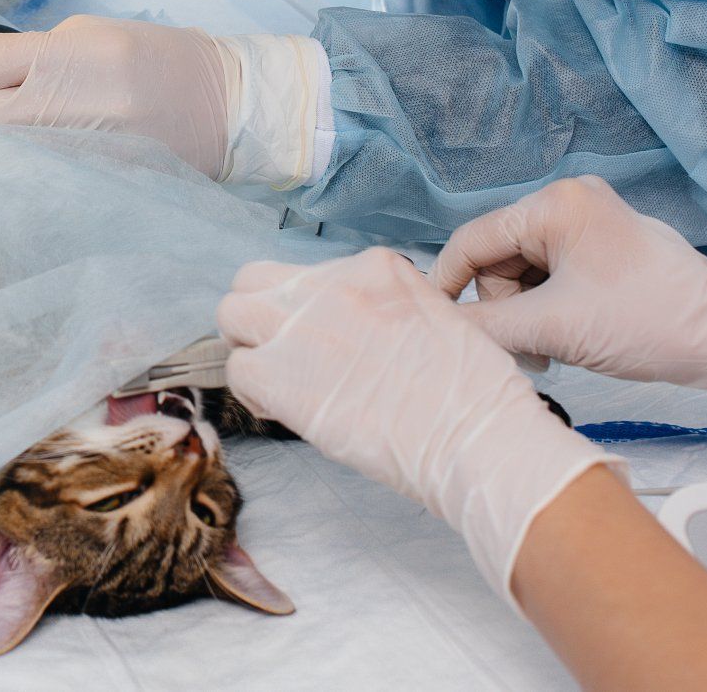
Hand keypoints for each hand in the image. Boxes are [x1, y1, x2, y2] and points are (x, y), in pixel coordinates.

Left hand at [0, 15, 234, 177]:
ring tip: (5, 139)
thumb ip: (30, 54)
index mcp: (60, 55)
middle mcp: (59, 105)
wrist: (224, 106)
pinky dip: (17, 176)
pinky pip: (27, 185)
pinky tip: (29, 168)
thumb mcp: (90, 34)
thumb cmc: (154, 59)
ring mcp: (70, 154)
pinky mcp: (85, 188)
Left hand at [217, 249, 618, 597]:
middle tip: (283, 352)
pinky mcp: (277, 372)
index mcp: (373, 268)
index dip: (310, 311)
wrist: (474, 437)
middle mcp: (328, 284)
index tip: (327, 342)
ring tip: (279, 380)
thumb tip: (361, 325)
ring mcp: (298, 324)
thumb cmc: (472, 393)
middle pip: (255, 280)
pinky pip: (236, 370)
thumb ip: (390, 305)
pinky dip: (253, 393)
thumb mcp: (438, 317)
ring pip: (232, 315)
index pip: (310, 274)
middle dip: (261, 314)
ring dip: (248, 345)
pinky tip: (285, 410)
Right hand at [435, 177, 706, 425]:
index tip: (437, 324)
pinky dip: (548, 306)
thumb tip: (437, 328)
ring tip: (552, 347)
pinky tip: (566, 334)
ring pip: (522, 269)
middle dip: (504, 305)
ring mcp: (589, 220)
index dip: (448, 284)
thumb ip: (484, 325)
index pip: (472, 240)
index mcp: (554, 205)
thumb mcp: (552, 327)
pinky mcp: (603, 243)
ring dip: (527, 311)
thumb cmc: (646, 322)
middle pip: (498, 257)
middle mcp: (568, 200)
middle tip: (530, 348)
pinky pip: (550, 272)